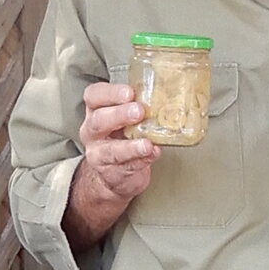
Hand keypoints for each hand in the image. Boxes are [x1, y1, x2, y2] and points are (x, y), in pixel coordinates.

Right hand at [63, 82, 158, 247]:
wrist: (107, 180)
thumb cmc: (122, 139)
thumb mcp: (123, 120)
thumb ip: (138, 107)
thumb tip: (174, 89)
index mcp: (96, 114)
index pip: (94, 97)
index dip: (109, 93)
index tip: (130, 91)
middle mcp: (94, 135)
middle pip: (98, 122)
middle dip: (117, 115)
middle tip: (138, 110)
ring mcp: (101, 158)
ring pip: (109, 152)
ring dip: (129, 146)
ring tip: (147, 143)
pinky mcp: (114, 177)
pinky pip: (126, 171)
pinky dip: (141, 163)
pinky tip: (154, 155)